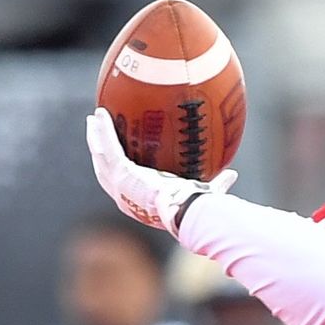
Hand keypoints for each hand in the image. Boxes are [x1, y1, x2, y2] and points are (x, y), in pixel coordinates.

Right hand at [87, 108, 235, 238]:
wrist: (187, 210)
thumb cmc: (196, 208)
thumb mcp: (205, 193)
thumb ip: (216, 184)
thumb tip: (231, 174)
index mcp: (138, 202)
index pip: (122, 185)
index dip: (116, 169)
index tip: (117, 155)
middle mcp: (124, 196)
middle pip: (103, 170)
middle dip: (98, 151)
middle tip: (95, 133)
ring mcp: (119, 186)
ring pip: (100, 157)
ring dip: (95, 137)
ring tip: (93, 120)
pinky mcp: (120, 173)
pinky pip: (108, 147)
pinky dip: (102, 131)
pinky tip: (100, 114)